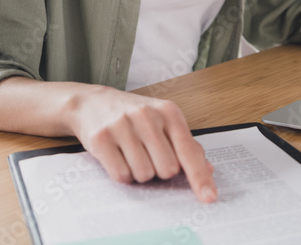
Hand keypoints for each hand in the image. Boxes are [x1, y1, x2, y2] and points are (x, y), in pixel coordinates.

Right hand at [66, 86, 216, 202]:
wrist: (91, 103)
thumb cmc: (133, 115)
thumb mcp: (163, 121)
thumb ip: (186, 145)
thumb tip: (208, 169)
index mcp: (168, 112)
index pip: (189, 151)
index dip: (200, 177)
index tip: (209, 197)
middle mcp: (147, 116)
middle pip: (167, 169)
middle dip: (160, 169)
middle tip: (148, 153)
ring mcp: (123, 126)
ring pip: (144, 174)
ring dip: (139, 172)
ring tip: (131, 152)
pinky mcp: (101, 139)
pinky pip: (121, 175)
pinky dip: (122, 173)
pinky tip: (118, 156)